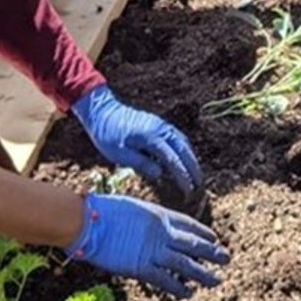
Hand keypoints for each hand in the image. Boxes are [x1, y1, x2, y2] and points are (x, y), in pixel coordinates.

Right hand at [67, 192, 228, 297]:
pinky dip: (177, 287)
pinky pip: (165, 280)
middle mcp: (160, 232)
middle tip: (226, 258)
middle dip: (211, 252)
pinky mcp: (141, 266)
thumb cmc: (100, 211)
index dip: (202, 232)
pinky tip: (188, 293)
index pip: (187, 224)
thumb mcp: (129, 207)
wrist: (86, 221)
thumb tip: (147, 227)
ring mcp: (152, 250)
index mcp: (157, 214)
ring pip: (185, 264)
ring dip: (202, 273)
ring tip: (217, 280)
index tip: (214, 238)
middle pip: (192, 244)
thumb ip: (143, 220)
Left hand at [71, 85, 201, 195]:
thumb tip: (160, 174)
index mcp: (150, 137)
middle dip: (193, 168)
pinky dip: (185, 149)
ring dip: (191, 158)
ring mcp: (160, 124)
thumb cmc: (107, 135)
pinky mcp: (158, 124)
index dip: (182, 175)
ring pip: (183, 142)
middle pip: (183, 150)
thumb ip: (140, 163)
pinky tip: (185, 159)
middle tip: (199, 184)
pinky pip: (177, 137)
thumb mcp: (119, 153)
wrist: (101, 111)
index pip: (172, 159)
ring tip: (196, 175)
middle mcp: (160, 129)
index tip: (188, 189)